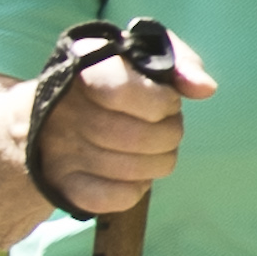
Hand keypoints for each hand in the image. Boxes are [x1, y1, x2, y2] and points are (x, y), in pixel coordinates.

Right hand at [30, 27, 214, 216]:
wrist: (51, 117)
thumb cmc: (111, 82)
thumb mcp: (144, 57)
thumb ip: (180, 63)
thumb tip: (205, 89)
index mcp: (83, 66)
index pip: (119, 90)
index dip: (158, 102)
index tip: (167, 101)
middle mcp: (63, 109)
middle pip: (137, 136)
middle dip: (169, 134)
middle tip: (165, 128)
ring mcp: (60, 149)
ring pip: (133, 170)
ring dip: (159, 162)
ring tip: (153, 149)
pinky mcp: (63, 184)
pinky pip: (115, 197)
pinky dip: (137, 189)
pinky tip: (135, 174)